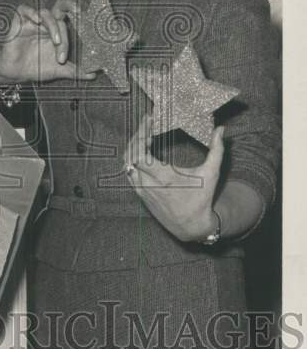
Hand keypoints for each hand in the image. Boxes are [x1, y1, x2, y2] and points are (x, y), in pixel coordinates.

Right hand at [0, 0, 95, 83]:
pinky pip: (23, 10)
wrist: (17, 75)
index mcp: (57, 32)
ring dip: (54, 26)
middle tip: (79, 14)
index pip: (69, 17)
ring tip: (57, 42)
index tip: (87, 20)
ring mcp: (33, 23)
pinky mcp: (19, 23)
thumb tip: (93, 74)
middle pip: (60, 9)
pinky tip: (37, 22)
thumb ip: (76, 71)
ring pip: (46, 13)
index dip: (78, 14)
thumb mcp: (60, 70)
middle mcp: (46, 25)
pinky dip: (32, 13)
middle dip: (70, 7)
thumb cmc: (37, 68)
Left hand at [124, 116, 224, 242]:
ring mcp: (142, 190)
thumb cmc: (202, 199)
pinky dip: (133, 159)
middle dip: (137, 137)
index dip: (141, 135)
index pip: (140, 153)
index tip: (149, 122)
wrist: (191, 226)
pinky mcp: (140, 194)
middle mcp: (149, 184)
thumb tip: (221, 129)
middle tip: (147, 126)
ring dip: (133, 147)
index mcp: (164, 178)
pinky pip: (130, 173)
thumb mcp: (212, 174)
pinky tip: (143, 151)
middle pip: (130, 155)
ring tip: (145, 135)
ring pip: (127, 163)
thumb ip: (217, 150)